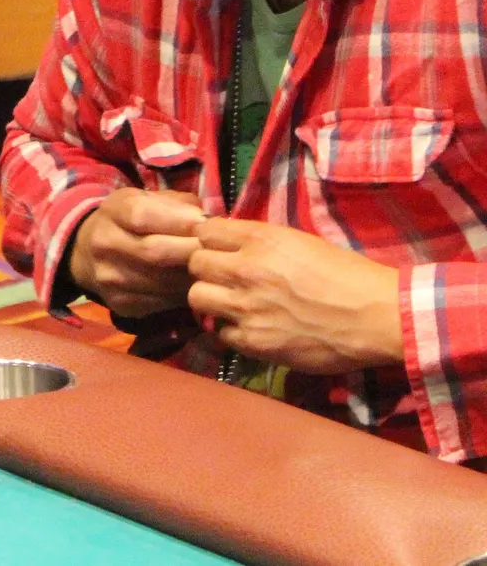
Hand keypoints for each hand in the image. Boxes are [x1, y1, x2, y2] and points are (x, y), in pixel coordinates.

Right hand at [68, 188, 206, 317]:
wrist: (88, 251)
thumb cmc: (131, 220)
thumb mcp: (148, 199)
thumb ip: (179, 206)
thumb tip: (211, 224)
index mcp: (113, 211)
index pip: (143, 215)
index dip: (179, 221)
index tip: (205, 225)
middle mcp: (105, 244)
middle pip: (155, 252)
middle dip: (192, 251)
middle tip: (216, 251)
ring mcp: (110, 277)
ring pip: (163, 282)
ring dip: (192, 276)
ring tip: (208, 269)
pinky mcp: (121, 303)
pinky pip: (163, 302)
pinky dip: (183, 294)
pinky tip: (190, 284)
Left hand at [187, 219, 402, 374]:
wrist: (378, 316)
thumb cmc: (348, 274)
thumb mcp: (300, 242)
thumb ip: (260, 241)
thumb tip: (231, 242)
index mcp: (260, 240)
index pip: (204, 231)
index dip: (209, 240)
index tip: (219, 248)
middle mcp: (245, 270)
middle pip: (194, 264)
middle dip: (206, 269)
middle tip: (224, 278)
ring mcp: (246, 308)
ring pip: (197, 297)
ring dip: (211, 299)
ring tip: (231, 303)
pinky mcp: (253, 341)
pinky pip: (220, 332)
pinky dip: (230, 330)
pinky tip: (250, 328)